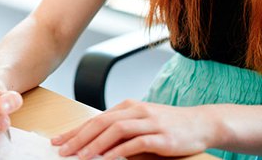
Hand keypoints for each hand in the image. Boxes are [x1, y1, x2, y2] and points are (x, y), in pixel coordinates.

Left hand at [51, 100, 217, 159]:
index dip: (75, 130)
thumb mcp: (142, 123)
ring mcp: (150, 122)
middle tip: (63, 150)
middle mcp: (137, 111)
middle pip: (101, 122)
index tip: (59, 141)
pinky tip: (106, 159)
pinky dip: (119, 151)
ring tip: (81, 156)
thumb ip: (121, 131)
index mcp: (128, 106)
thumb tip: (94, 145)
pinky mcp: (162, 136)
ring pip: (116, 130)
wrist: (202, 123)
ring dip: (95, 144)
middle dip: (79, 137)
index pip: (95, 119)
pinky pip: (136, 143)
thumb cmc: (169, 125)